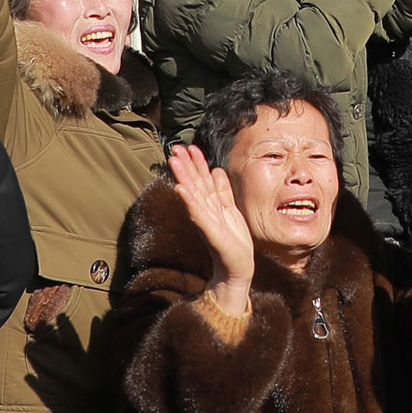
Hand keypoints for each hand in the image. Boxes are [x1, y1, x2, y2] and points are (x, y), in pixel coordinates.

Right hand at [169, 144, 253, 316]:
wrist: (238, 266)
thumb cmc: (233, 240)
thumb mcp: (230, 210)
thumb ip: (222, 191)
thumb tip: (216, 169)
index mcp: (210, 204)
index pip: (202, 179)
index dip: (196, 162)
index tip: (189, 146)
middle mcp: (205, 210)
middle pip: (194, 183)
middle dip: (185, 165)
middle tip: (174, 148)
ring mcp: (205, 220)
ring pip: (193, 194)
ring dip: (183, 177)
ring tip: (173, 161)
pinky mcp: (209, 231)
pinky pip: (197, 213)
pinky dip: (189, 201)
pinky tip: (180, 189)